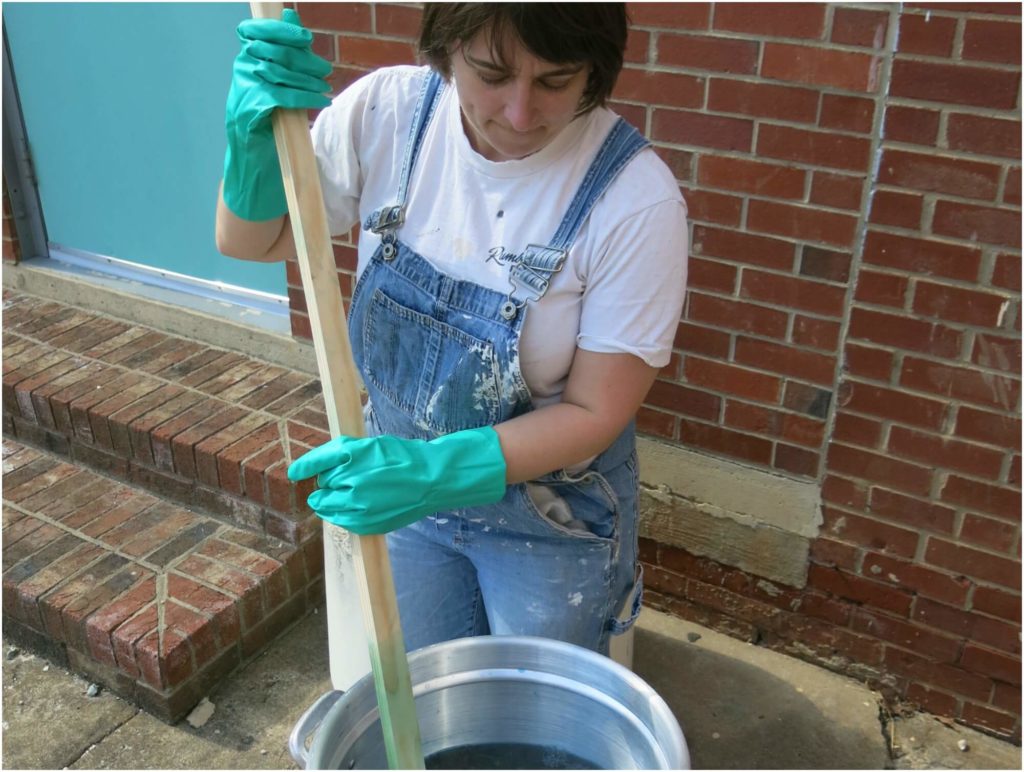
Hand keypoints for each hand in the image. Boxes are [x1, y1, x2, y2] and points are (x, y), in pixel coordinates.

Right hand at [222, 8, 331, 220]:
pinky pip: (276, 98)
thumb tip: (292, 20)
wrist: (253, 181)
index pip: (254, 34)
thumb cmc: (271, 137)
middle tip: (324, 69)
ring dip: (306, 79)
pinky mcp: (248, 120)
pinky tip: (318, 102)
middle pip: (271, 51)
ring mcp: (241, 100)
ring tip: (324, 87)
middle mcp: (239, 82)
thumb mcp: (280, 95)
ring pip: (275, 74)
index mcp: (244, 70)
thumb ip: (285, 62)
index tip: (304, 38)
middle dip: (302, 57)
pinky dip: (301, 98)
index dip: (279, 30)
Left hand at [287, 427, 507, 534]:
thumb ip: (345, 455)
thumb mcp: (372, 445)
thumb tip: (319, 471)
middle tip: (350, 480)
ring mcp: (357, 502)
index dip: (303, 467)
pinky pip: (339, 520)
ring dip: (330, 500)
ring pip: (326, 503)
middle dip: (330, 481)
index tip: (294, 473)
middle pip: (323, 483)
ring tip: (350, 495)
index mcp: (352, 453)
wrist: (431, 480)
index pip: (316, 461)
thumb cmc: (403, 458)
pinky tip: (355, 508)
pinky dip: (340, 514)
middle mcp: (351, 477)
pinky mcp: (364, 521)